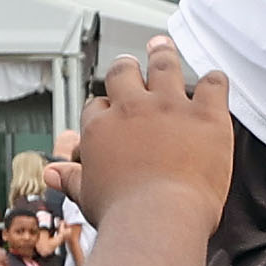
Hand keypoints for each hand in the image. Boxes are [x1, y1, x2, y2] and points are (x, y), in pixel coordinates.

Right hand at [74, 37, 233, 229]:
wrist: (158, 219)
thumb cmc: (122, 215)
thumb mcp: (87, 196)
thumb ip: (71, 179)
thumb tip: (52, 173)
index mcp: (102, 128)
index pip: (98, 106)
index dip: (105, 108)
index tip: (111, 112)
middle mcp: (133, 109)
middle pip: (124, 73)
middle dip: (126, 67)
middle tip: (130, 63)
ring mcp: (170, 108)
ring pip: (164, 66)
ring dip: (163, 54)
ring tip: (161, 46)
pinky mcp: (206, 115)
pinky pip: (212, 84)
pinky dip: (213, 80)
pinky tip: (213, 80)